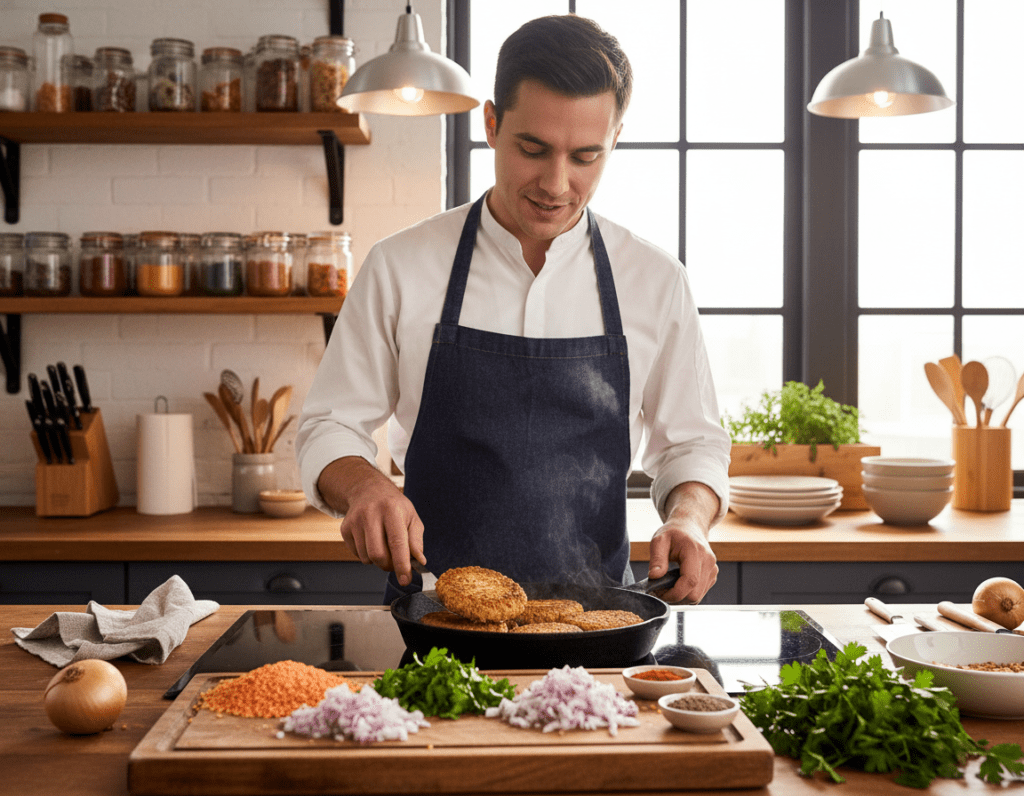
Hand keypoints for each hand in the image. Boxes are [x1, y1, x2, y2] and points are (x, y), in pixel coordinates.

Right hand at [317, 457, 425, 586]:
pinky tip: (372, 541)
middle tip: (396, 563)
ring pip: (367, 558)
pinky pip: (357, 555)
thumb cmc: (394, 506)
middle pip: (378, 554)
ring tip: (384, 546)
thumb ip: (416, 540)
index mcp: (391, 510)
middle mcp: (371, 514)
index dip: (402, 564)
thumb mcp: (411, 517)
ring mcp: (355, 521)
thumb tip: (419, 561)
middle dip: (389, 566)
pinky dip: (367, 555)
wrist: (368, 490)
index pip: (396, 543)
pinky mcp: (345, 528)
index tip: (406, 580)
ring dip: (378, 561)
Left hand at [648, 518, 717, 602]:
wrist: (690, 526)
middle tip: (660, 589)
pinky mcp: (712, 575)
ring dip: (681, 596)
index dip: (674, 593)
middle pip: (695, 594)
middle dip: (675, 597)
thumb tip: (654, 576)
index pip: (690, 581)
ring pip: (697, 597)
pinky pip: (700, 593)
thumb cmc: (673, 533)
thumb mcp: (659, 540)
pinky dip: (687, 593)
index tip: (658, 592)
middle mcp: (708, 561)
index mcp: (695, 551)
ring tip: (667, 585)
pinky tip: (677, 583)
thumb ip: (657, 558)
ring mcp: (713, 569)